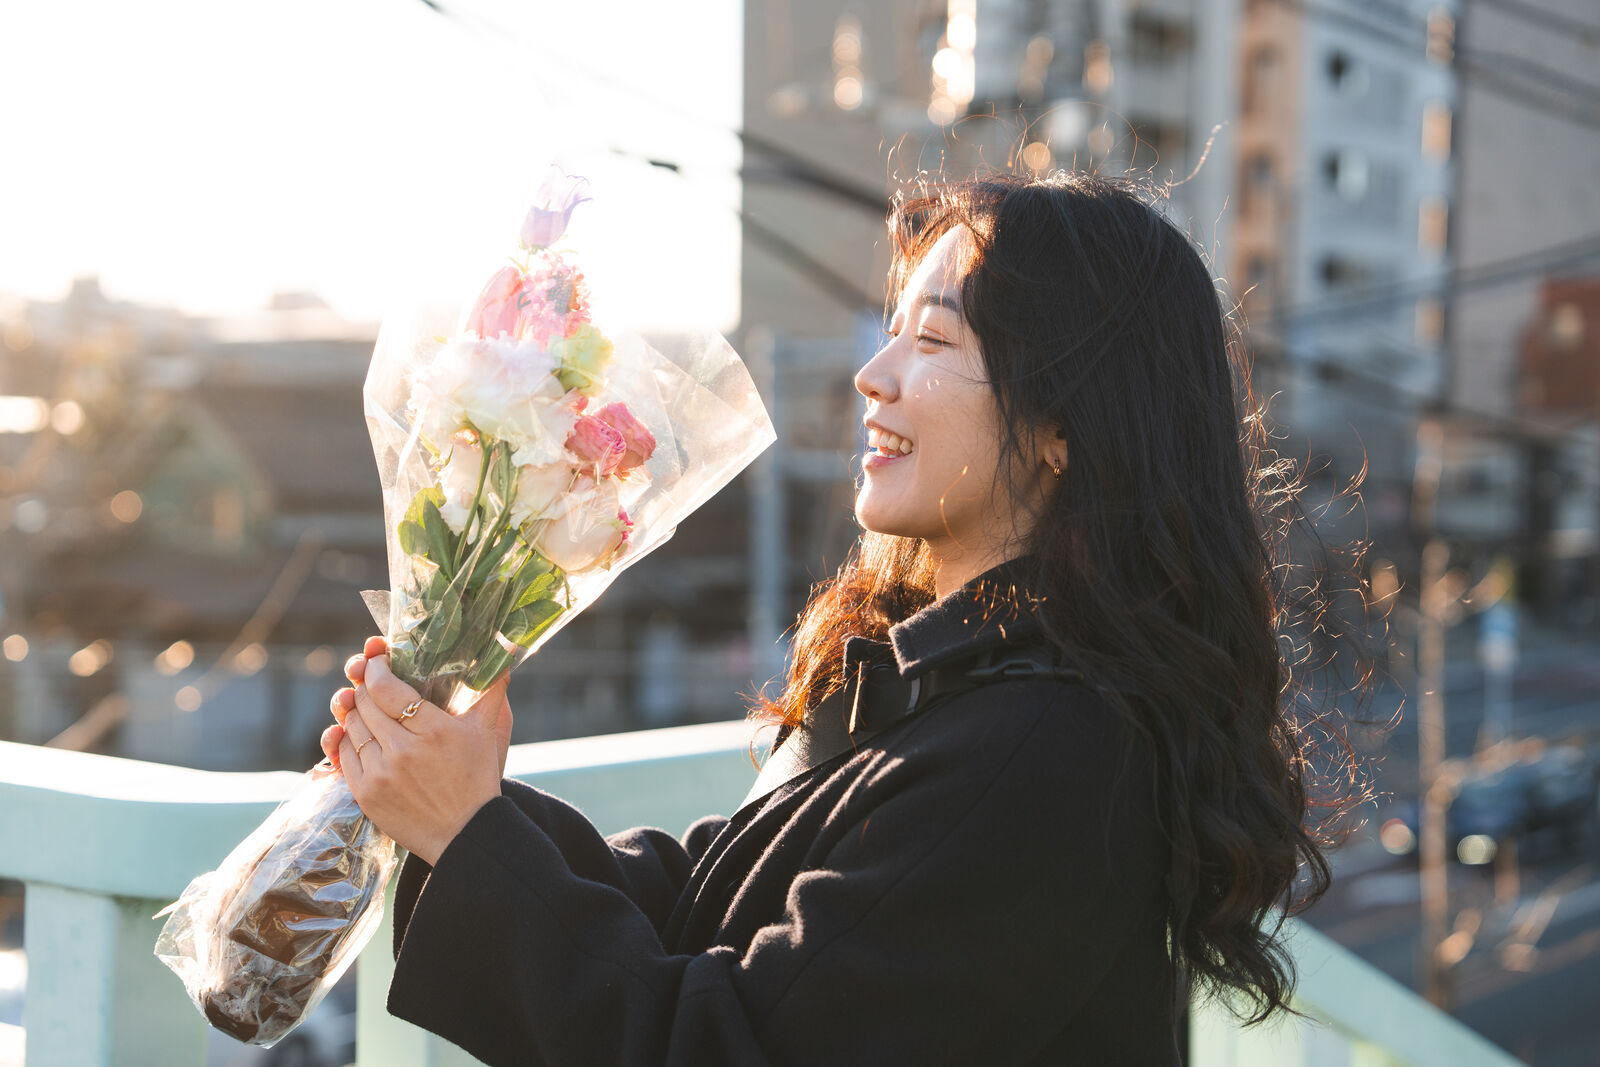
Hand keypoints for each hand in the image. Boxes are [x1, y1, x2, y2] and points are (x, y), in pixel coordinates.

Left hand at [318, 636, 512, 864]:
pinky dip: (348, 740)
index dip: (377, 668)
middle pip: (365, 703)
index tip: (379, 660)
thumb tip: (508, 647)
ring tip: (367, 707)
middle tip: (372, 681)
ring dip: (355, 712)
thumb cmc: (477, 778)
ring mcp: (381, 774)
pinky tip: (361, 735)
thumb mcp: (487, 730)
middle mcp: (403, 750)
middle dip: (365, 687)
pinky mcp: (366, 794)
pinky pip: (344, 755)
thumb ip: (491, 688)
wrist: (464, 832)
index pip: (387, 687)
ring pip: (352, 726)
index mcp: (434, 730)